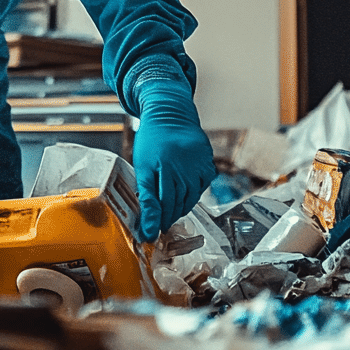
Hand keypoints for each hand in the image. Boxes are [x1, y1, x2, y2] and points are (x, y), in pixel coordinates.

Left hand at [132, 81, 214, 241]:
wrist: (170, 115)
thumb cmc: (152, 141)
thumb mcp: (142, 164)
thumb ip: (145, 193)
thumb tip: (148, 221)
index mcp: (162, 166)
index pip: (159, 203)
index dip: (154, 221)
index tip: (150, 235)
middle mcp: (182, 167)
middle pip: (176, 204)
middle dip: (167, 218)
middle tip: (160, 226)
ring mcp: (198, 166)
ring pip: (190, 199)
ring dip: (180, 209)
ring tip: (170, 213)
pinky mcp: (208, 165)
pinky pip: (201, 188)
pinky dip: (192, 195)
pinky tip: (183, 195)